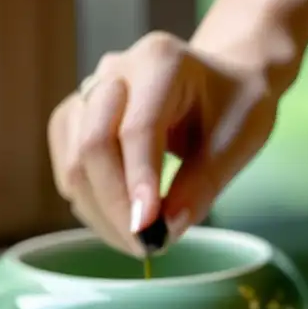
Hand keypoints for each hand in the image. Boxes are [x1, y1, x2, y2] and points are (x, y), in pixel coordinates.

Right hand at [47, 31, 280, 255]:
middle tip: (148, 247)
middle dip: (116, 205)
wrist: (222, 80)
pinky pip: (68, 164)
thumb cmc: (235, 105)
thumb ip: (203, 184)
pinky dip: (91, 202)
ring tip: (140, 240)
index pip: (137, 128)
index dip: (139, 183)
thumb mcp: (239, 141)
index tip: (149, 231)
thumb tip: (166, 229)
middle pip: (94, 144)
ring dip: (100, 211)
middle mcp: (116, 70)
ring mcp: (90, 92)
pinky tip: (122, 221)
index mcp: (161, 61)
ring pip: (74, 160)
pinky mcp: (76, 117)